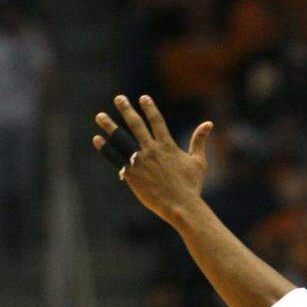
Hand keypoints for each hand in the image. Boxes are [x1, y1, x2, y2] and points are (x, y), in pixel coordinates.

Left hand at [93, 94, 212, 226]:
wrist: (182, 207)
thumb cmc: (192, 186)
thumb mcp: (199, 162)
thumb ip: (199, 141)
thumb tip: (209, 124)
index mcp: (167, 146)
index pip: (156, 121)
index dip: (149, 108)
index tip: (143, 98)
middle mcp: (152, 150)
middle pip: (136, 125)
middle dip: (126, 110)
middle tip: (119, 99)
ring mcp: (140, 162)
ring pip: (121, 139)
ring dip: (110, 126)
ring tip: (100, 116)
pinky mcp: (132, 175)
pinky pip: (115, 158)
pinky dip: (105, 148)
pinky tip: (97, 139)